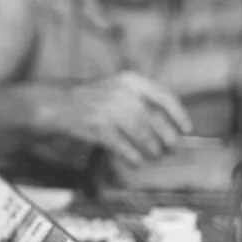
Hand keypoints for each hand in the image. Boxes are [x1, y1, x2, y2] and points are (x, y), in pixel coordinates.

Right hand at [55, 72, 192, 165]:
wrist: (55, 104)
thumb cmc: (89, 99)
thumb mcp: (115, 88)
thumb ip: (139, 99)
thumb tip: (169, 122)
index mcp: (129, 80)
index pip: (164, 96)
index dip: (179, 114)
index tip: (186, 129)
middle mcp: (121, 92)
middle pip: (155, 119)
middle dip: (168, 137)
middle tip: (171, 149)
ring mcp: (108, 109)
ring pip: (142, 135)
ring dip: (152, 150)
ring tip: (155, 156)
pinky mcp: (97, 127)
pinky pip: (123, 146)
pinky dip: (133, 157)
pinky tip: (136, 161)